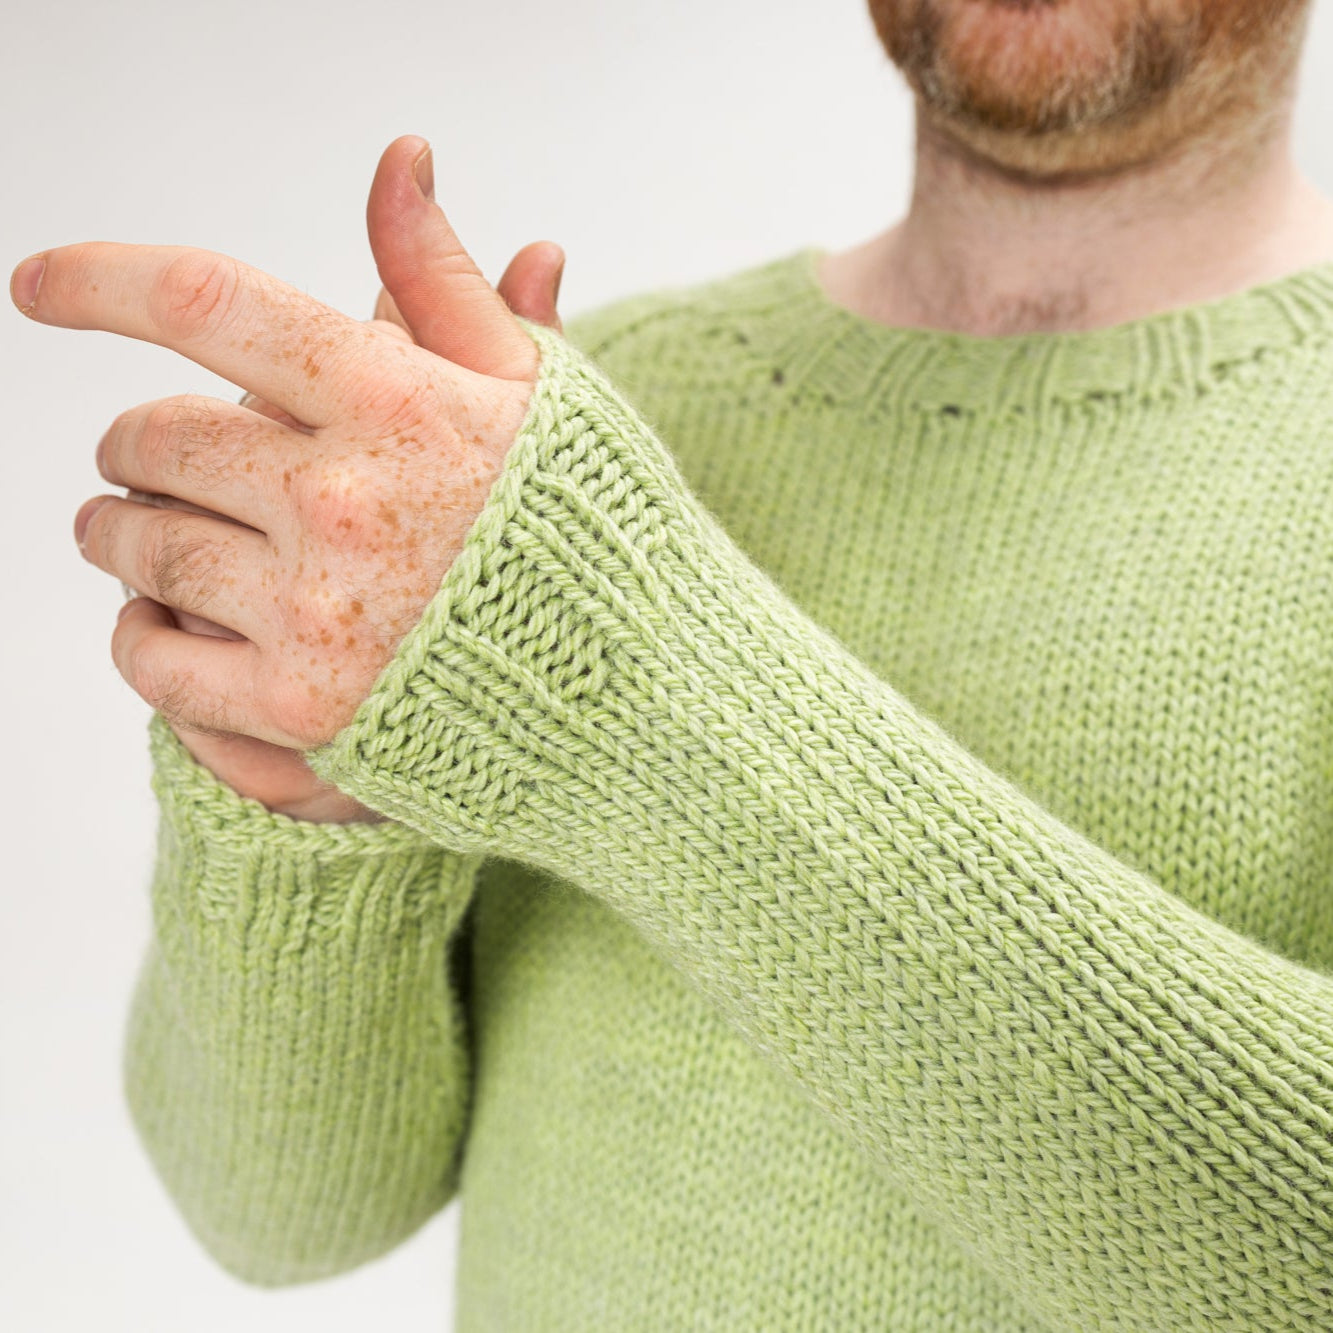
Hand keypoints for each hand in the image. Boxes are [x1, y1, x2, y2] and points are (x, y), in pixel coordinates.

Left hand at [15, 135, 561, 821]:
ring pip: (136, 545)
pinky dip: (140, 632)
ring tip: (142, 532)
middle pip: (151, 437)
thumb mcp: (534, 395)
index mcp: (401, 404)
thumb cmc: (583, 530)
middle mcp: (346, 504)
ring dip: (121, 530)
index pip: (208, 303)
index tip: (40, 284)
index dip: (101, 279)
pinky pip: (147, 659)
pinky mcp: (300, 716)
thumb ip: (444, 281)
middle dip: (136, 441)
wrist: (638, 695)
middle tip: (147, 456)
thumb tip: (399, 158)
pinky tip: (165, 619)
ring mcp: (319, 617)